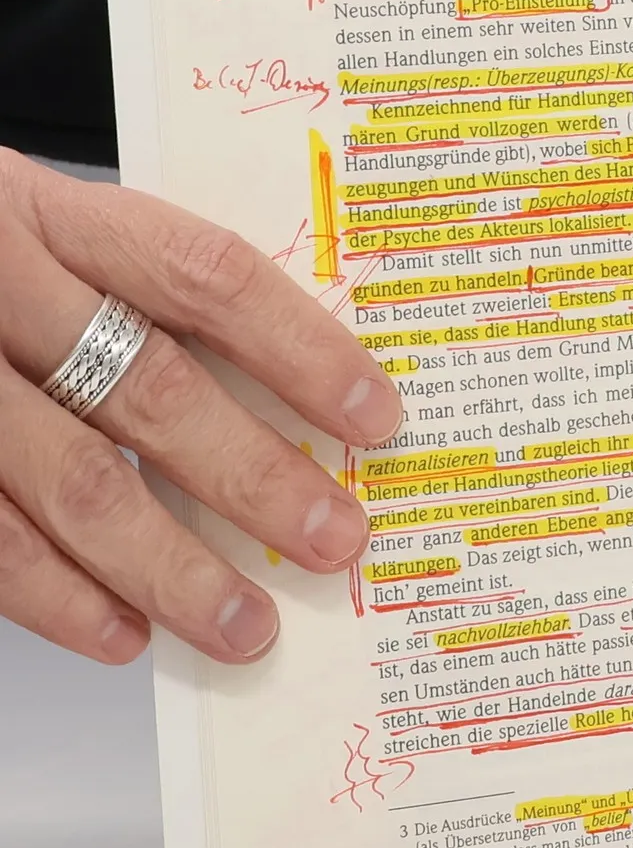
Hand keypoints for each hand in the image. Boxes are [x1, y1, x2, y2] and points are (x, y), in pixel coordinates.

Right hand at [0, 148, 400, 664]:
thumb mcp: (44, 234)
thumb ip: (142, 296)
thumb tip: (288, 401)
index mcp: (52, 214)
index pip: (203, 275)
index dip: (299, 347)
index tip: (374, 415)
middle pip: (149, 388)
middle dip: (255, 478)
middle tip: (335, 537)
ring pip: (71, 480)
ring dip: (170, 568)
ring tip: (243, 627)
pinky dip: (57, 596)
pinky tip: (123, 632)